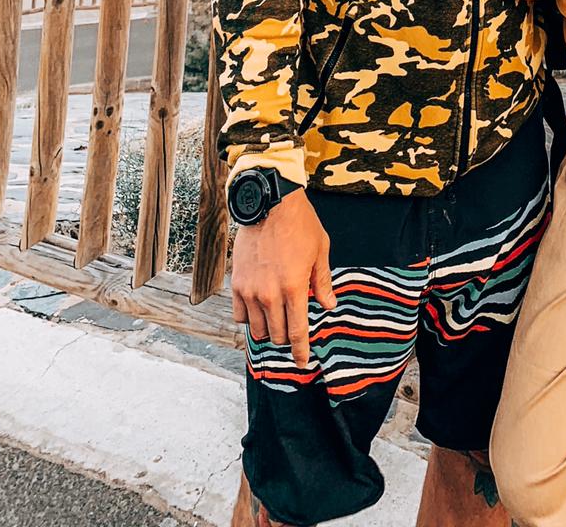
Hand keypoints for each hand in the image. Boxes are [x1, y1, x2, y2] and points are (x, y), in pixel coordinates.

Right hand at [231, 188, 337, 367]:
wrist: (269, 204)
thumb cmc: (300, 225)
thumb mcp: (320, 250)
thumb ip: (322, 282)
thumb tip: (328, 305)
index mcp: (294, 288)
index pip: (297, 332)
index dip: (301, 351)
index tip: (303, 362)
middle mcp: (270, 294)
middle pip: (277, 335)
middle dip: (286, 338)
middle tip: (292, 328)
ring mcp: (250, 290)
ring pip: (257, 329)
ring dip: (268, 329)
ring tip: (276, 319)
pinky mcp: (237, 283)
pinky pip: (239, 315)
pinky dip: (249, 318)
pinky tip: (259, 310)